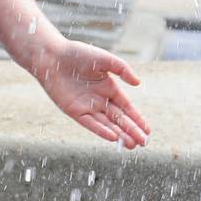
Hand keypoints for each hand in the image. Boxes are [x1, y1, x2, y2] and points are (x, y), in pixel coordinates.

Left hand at [33, 40, 149, 148]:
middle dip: (132, 131)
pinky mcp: (74, 111)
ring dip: (120, 135)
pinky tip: (113, 137)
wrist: (53, 57)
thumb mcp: (105, 59)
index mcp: (109, 88)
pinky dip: (102, 131)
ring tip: (133, 145)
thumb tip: (138, 83)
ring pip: (107, 125)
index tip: (148, 131)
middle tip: (143, 144)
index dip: (137, 119)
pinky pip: (90, 124)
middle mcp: (99, 100)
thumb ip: (123, 69)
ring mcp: (87, 107)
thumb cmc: (78, 54)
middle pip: (119, 120)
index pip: (127, 108)